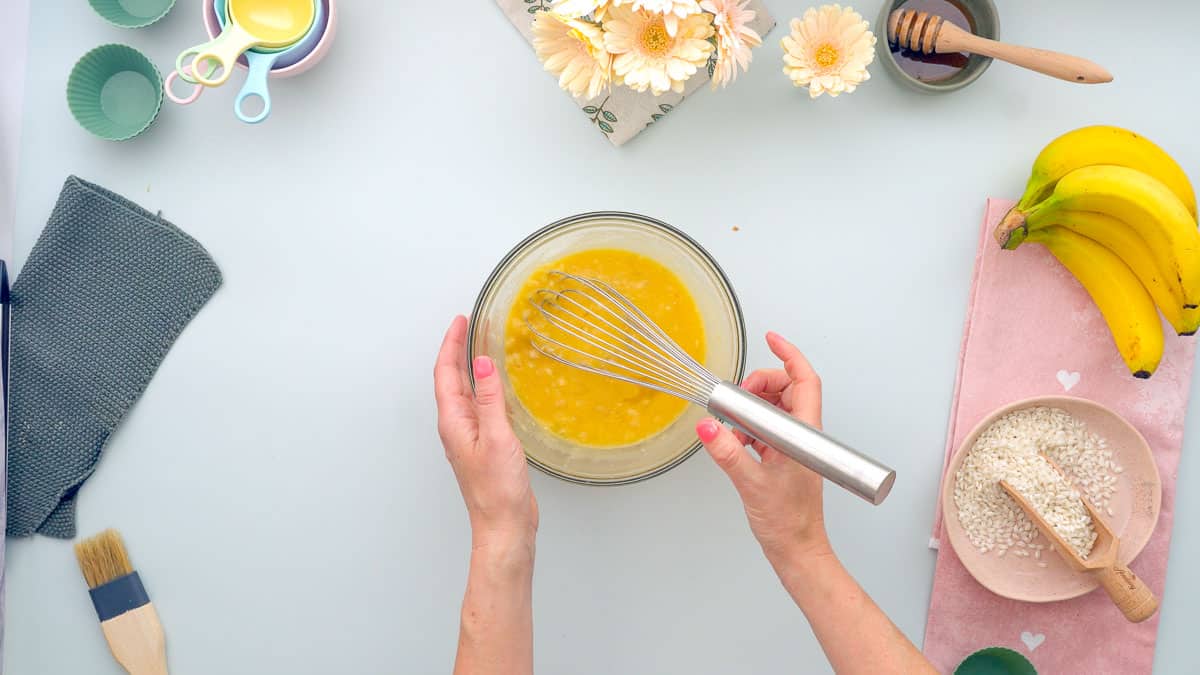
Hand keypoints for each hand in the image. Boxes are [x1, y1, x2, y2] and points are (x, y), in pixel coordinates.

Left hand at [435, 316, 537, 549]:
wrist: (504, 527)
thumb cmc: (497, 490)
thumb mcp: (496, 437)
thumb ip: (489, 398)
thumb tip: (481, 362)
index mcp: (453, 422)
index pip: (446, 373)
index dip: (451, 344)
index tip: (460, 321)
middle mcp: (457, 427)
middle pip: (452, 380)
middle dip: (458, 350)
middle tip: (470, 325)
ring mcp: (470, 437)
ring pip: (466, 393)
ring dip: (471, 368)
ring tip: (483, 346)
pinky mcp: (486, 446)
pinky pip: (481, 407)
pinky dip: (486, 388)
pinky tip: (498, 387)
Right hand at [696, 331, 830, 566]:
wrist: (797, 550)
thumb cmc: (788, 522)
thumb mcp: (751, 484)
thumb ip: (727, 452)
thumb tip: (707, 426)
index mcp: (804, 435)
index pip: (804, 381)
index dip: (790, 355)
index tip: (771, 338)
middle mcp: (802, 436)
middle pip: (785, 390)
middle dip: (759, 385)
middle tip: (736, 397)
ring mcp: (793, 446)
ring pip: (773, 409)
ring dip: (750, 410)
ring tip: (732, 426)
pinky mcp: (782, 457)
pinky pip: (765, 429)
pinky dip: (748, 428)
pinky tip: (734, 441)